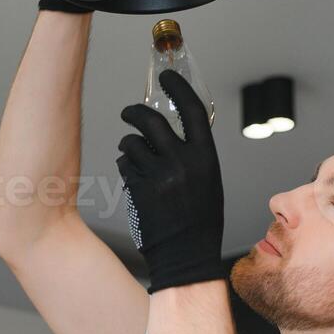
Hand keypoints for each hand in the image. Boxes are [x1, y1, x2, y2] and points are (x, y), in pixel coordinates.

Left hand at [117, 70, 225, 292]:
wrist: (186, 257)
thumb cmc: (200, 222)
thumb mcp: (208, 182)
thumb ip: (193, 156)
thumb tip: (171, 134)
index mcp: (206, 158)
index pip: (192, 110)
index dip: (178, 88)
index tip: (166, 77)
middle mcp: (183, 163)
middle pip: (151, 121)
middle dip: (134, 112)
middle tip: (128, 112)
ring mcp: (159, 177)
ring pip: (131, 144)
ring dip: (128, 146)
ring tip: (131, 155)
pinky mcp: (139, 190)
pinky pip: (125, 166)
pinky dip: (126, 167)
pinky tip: (134, 179)